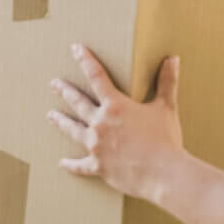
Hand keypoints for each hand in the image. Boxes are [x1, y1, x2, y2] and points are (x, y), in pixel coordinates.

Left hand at [47, 45, 185, 201]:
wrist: (163, 174)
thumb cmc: (165, 139)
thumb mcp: (166, 107)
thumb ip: (167, 81)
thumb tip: (172, 58)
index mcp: (115, 106)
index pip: (97, 76)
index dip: (85, 60)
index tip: (75, 49)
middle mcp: (100, 123)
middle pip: (78, 102)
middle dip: (65, 91)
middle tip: (53, 84)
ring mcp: (96, 146)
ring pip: (73, 130)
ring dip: (61, 121)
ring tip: (50, 115)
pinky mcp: (98, 166)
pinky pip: (80, 165)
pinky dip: (71, 164)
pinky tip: (62, 163)